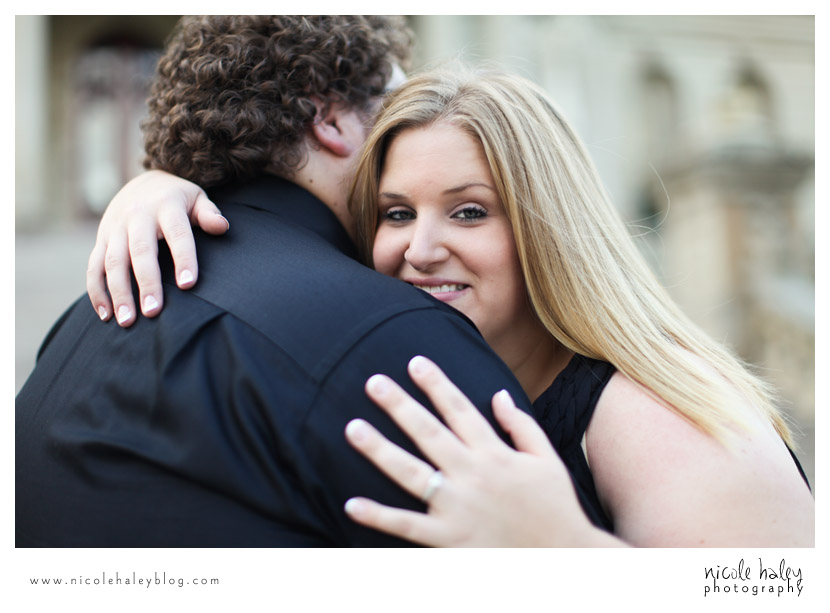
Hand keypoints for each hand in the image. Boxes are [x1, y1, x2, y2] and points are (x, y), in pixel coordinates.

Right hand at [86, 170, 228, 325]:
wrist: (144, 182)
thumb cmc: (179, 200)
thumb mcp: (197, 199)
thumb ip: (209, 214)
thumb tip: (222, 227)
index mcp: (166, 207)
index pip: (177, 234)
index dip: (183, 258)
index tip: (188, 285)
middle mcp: (137, 216)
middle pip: (140, 251)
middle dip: (146, 283)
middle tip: (154, 312)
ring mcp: (116, 228)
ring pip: (113, 262)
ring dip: (118, 292)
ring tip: (128, 321)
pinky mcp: (101, 238)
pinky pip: (94, 266)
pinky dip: (97, 291)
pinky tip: (106, 315)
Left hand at [344, 355, 623, 546]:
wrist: (565, 558)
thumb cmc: (555, 506)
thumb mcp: (546, 459)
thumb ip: (521, 425)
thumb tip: (497, 394)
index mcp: (495, 453)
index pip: (460, 409)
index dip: (436, 384)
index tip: (415, 362)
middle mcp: (473, 474)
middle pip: (429, 433)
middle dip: (400, 405)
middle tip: (373, 382)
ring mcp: (458, 507)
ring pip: (412, 473)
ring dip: (380, 450)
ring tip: (353, 428)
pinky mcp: (449, 539)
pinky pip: (408, 526)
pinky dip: (380, 516)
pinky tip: (352, 503)